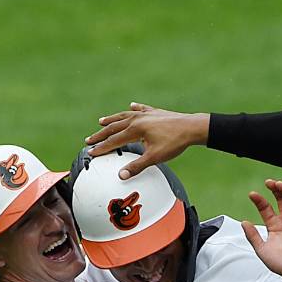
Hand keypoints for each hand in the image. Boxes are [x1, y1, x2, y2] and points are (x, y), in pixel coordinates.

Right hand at [84, 103, 208, 178]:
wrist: (192, 128)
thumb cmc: (174, 142)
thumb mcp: (155, 157)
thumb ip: (137, 166)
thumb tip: (122, 175)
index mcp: (135, 129)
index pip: (114, 140)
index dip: (101, 148)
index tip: (91, 152)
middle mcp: (138, 119)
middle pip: (114, 127)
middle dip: (101, 134)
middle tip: (89, 140)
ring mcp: (147, 114)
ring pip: (124, 116)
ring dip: (112, 119)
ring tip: (102, 121)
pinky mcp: (156, 113)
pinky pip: (141, 109)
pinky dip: (135, 109)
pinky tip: (132, 106)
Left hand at [240, 179, 281, 281]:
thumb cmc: (281, 264)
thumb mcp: (261, 250)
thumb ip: (253, 236)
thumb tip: (243, 223)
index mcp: (274, 226)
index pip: (266, 208)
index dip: (259, 200)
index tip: (252, 194)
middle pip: (280, 200)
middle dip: (275, 190)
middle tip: (269, 183)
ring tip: (279, 185)